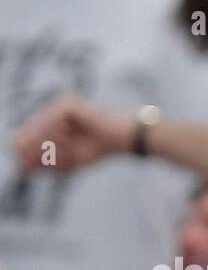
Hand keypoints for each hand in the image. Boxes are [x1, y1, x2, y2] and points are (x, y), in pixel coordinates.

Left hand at [10, 93, 135, 172]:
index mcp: (52, 119)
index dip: (24, 151)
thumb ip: (45, 161)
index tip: (28, 166)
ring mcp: (59, 103)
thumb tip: (21, 164)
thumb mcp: (69, 159)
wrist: (125, 139)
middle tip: (58, 163)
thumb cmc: (100, 148)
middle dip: (41, 151)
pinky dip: (59, 137)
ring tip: (71, 154)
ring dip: (53, 147)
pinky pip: (51, 123)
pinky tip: (73, 143)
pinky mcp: (67, 103)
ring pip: (40, 128)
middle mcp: (53, 109)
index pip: (28, 134)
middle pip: (31, 131)